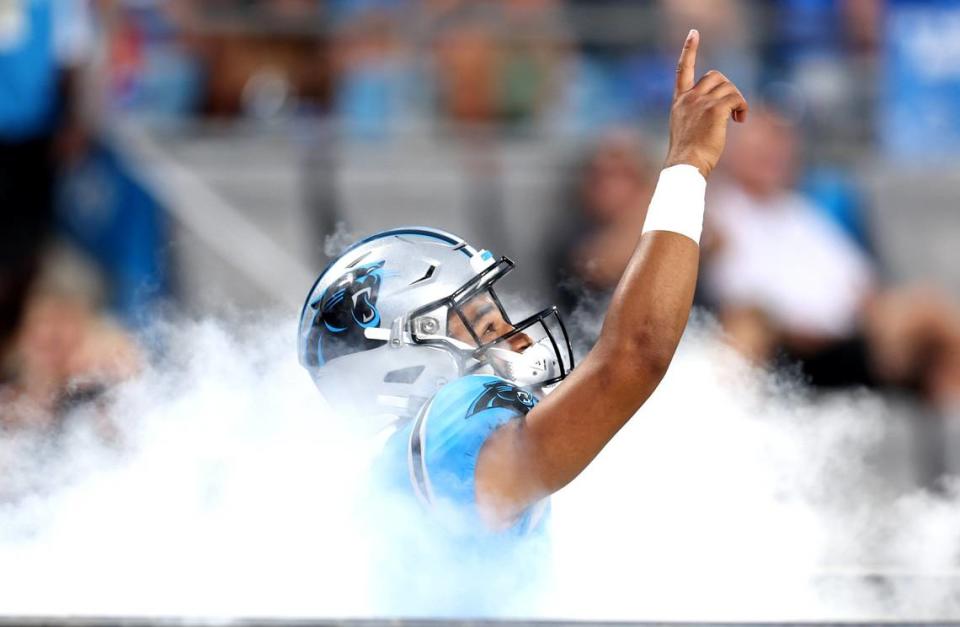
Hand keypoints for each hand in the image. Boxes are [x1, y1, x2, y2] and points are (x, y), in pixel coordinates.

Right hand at [663, 30, 747, 178]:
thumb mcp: (686, 130)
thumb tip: (721, 112)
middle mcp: (688, 98)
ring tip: (737, 117)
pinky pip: (736, 99)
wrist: (685, 166)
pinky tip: (740, 120)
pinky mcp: (715, 110)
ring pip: (728, 86)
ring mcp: (701, 102)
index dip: (689, 50)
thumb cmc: (688, 156)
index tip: (694, 33)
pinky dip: (742, 107)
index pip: (683, 70)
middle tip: (733, 107)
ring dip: (737, 100)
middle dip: (728, 87)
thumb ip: (696, 114)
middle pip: (715, 76)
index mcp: (679, 102)